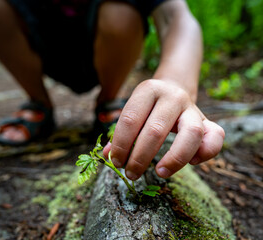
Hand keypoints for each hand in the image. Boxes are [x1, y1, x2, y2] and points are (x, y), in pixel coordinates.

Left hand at [103, 79, 224, 179]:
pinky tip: (191, 163)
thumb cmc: (147, 105)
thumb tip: (107, 156)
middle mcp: (172, 97)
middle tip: (131, 174)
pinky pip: (216, 137)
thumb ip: (119, 132)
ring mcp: (192, 108)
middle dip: (140, 157)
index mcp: (148, 90)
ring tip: (159, 172)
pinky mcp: (208, 120)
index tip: (116, 162)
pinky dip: (205, 153)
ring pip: (191, 134)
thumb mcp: (131, 110)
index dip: (121, 144)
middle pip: (156, 130)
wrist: (173, 86)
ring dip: (174, 159)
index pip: (130, 120)